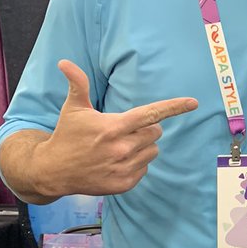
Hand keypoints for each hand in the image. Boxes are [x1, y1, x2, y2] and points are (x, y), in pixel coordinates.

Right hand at [31, 60, 197, 196]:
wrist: (53, 170)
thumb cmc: (67, 135)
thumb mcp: (73, 109)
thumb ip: (77, 84)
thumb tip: (65, 62)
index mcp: (113, 127)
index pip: (150, 114)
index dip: (173, 107)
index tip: (193, 102)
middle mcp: (121, 148)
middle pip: (154, 133)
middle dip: (145, 129)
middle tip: (124, 130)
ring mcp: (123, 168)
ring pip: (153, 151)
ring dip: (143, 146)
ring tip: (120, 146)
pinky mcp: (123, 184)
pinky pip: (145, 168)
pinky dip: (136, 163)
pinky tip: (117, 161)